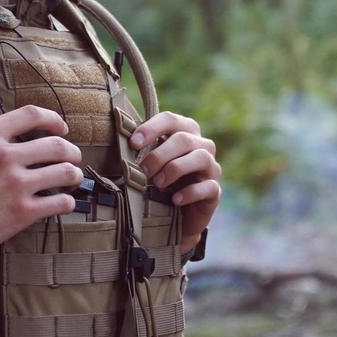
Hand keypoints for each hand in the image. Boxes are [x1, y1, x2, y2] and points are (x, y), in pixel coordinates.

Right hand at [0, 103, 83, 274]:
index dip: (54, 119)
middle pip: (57, 144)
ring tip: (73, 178)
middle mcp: (6, 155)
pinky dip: (67, 202)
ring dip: (74, 174)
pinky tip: (64, 202)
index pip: (33, 115)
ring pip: (64, 172)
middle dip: (71, 150)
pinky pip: (59, 202)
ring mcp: (16, 184)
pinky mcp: (22, 211)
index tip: (60, 128)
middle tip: (73, 156)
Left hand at [130, 111, 220, 254]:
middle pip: (184, 139)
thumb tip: (120, 141)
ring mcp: (212, 167)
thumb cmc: (161, 182)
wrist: (178, 216)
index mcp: (185, 132)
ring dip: (175, 169)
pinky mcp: (215, 190)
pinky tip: (175, 200)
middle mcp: (202, 145)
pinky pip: (209, 187)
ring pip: (201, 158)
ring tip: (157, 183)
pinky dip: (190, 192)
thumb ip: (142, 151)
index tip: (133, 143)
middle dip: (159, 154)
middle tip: (143, 170)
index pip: (170, 120)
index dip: (151, 128)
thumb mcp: (150, 164)